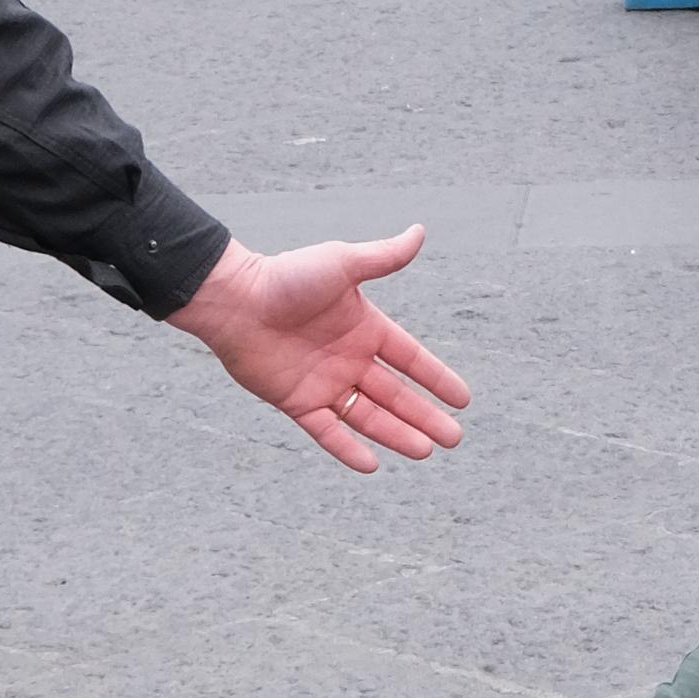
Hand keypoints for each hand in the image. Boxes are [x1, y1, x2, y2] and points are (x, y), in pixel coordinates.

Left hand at [166, 231, 470, 471]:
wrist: (235, 300)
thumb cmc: (287, 278)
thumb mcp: (342, 264)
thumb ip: (383, 257)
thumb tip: (420, 232)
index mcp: (364, 328)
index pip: (411, 359)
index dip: (437, 379)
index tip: (463, 400)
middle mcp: (348, 359)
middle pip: (396, 395)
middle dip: (425, 417)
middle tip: (454, 439)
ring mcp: (323, 383)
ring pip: (368, 417)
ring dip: (397, 434)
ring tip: (426, 451)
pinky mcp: (296, 401)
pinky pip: (327, 431)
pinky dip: (348, 449)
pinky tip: (372, 466)